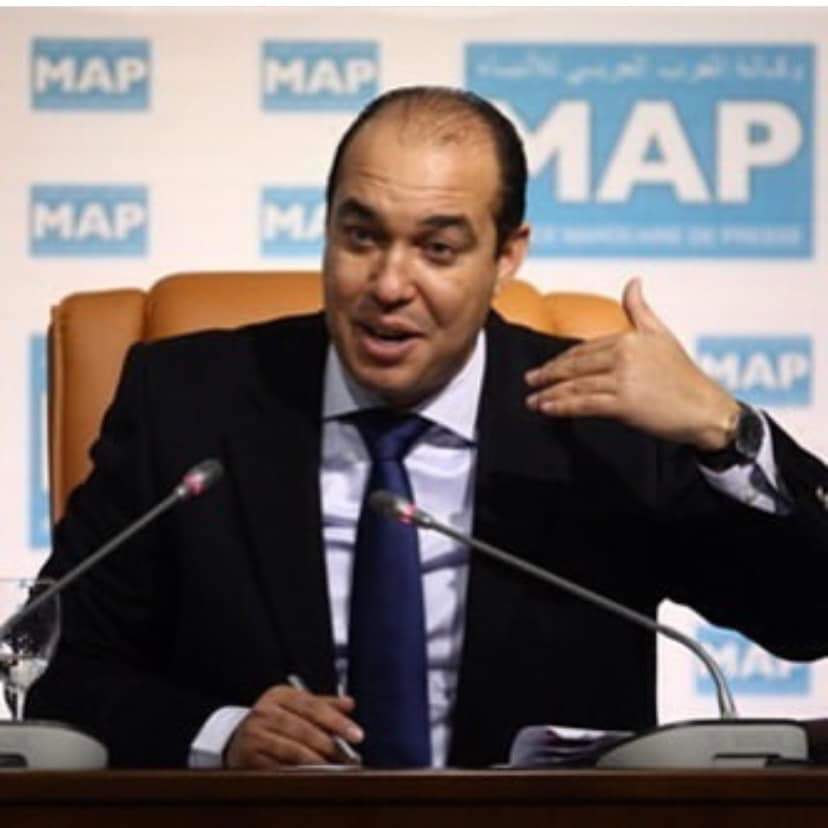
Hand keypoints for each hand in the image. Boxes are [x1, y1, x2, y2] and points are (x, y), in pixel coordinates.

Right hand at [224, 683, 362, 768]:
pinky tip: (311, 775)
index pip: (313, 706)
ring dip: (316, 761)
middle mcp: (264, 711)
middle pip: (303, 728)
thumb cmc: (274, 722)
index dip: (336, 720)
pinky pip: (278, 767)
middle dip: (329, 744)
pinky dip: (297, 772)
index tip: (357, 734)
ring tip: (333, 768)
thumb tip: (350, 704)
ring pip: (291, 749)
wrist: (237, 739)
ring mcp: (254, 735)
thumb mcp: (295, 706)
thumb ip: (323, 705)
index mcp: (279, 695)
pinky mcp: (247, 757)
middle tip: (348, 757)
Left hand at [525, 278, 739, 450]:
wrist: (706, 409)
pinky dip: (561, 406)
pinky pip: (584, 404)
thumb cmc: (684, 375)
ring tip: (532, 399)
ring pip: (575, 385)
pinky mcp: (624, 404)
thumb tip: (633, 280)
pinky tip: (546, 409)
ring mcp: (623, 380)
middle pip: (575, 366)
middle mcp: (623, 356)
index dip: (561, 360)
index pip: (583, 350)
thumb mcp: (661, 335)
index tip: (545, 368)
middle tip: (529, 380)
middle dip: (548, 374)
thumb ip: (640, 310)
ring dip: (549, 393)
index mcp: (628, 338)